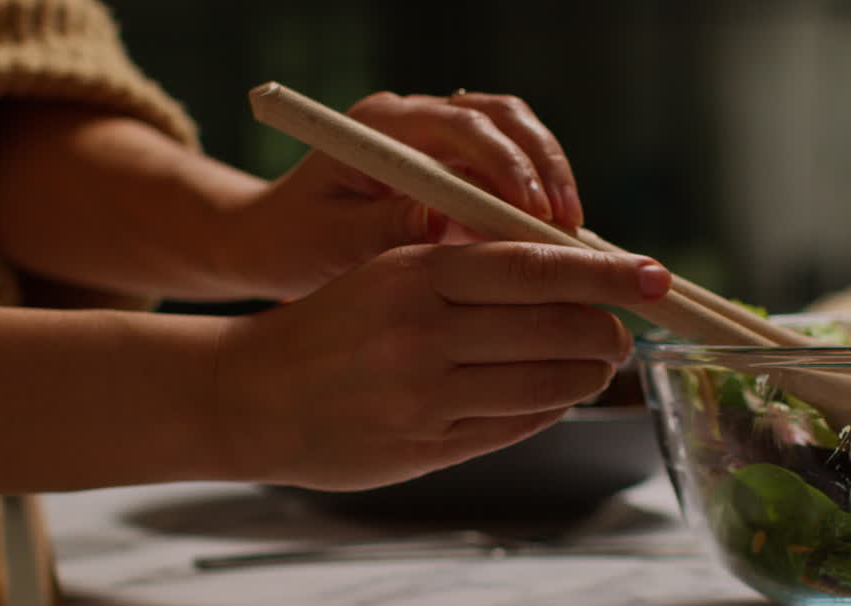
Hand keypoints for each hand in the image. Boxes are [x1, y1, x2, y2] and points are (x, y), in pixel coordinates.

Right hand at [212, 242, 669, 490]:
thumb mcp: (390, 273)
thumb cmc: (331, 325)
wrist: (248, 394)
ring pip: (545, 385)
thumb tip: (570, 274)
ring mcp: (423, 397)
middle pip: (555, 329)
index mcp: (416, 273)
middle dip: (607, 332)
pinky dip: (548, 408)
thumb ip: (470, 271)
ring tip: (595, 365)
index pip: (535, 267)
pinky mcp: (423, 448)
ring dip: (586, 375)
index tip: (652, 275)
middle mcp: (422, 333)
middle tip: (621, 332)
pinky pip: (515, 427)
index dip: (605, 273)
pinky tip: (553, 395)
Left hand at [229, 91, 584, 298]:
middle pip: (502, 117)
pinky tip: (556, 243)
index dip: (506, 165)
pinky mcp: (457, 168)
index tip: (533, 212)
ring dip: (551, 179)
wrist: (279, 238)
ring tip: (572, 234)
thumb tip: (442, 220)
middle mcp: (417, 119)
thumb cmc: (296, 240)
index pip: (461, 125)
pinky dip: (539, 202)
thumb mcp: (331, 241)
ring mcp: (440, 140)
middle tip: (567, 223)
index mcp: (381, 125)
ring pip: (517, 136)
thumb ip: (384, 228)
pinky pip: (513, 171)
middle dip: (543, 166)